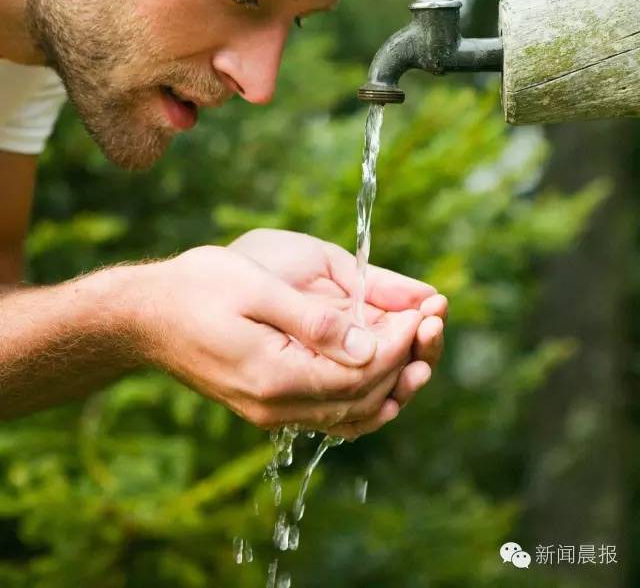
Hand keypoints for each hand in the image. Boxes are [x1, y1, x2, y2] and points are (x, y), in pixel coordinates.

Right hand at [133, 244, 423, 437]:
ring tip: (423, 350)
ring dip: (392, 384)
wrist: (147, 316)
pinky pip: (330, 415)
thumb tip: (370, 342)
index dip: (401, 342)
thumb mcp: (258, 288)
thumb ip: (315, 319)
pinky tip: (384, 379)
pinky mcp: (268, 405)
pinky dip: (364, 399)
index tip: (426, 310)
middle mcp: (277, 406)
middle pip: (363, 399)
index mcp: (276, 376)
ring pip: (351, 415)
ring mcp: (272, 411)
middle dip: (406, 360)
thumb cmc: (199, 288)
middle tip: (435, 323)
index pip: (361, 373)